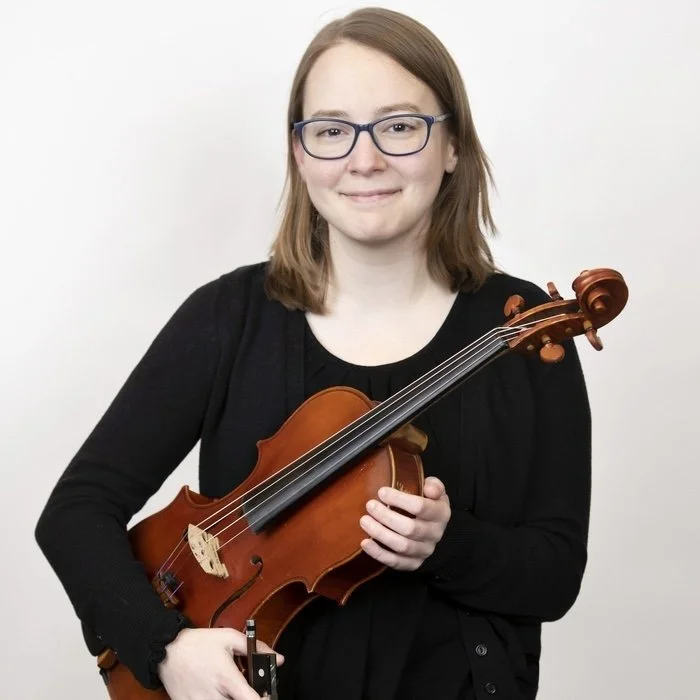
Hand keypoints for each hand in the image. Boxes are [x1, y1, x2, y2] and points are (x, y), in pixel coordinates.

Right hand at [158, 627, 283, 699]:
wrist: (168, 650)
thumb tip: (278, 659)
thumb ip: (256, 647)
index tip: (266, 696)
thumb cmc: (200, 643)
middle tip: (245, 691)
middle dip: (245, 699)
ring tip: (229, 690)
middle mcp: (214, 696)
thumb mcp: (230, 637)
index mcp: (227, 678)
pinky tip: (216, 693)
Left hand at [359, 476, 450, 570]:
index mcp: (441, 513)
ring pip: (402, 546)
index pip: (420, 507)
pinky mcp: (414, 563)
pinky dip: (379, 553)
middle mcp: (435, 534)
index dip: (399, 499)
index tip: (381, 492)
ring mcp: (425, 550)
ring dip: (380, 534)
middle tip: (370, 505)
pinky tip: (365, 543)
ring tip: (364, 521)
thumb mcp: (434, 488)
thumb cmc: (427, 501)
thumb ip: (434, 485)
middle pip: (410, 528)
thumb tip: (430, 489)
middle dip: (386, 516)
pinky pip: (396, 562)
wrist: (430, 523)